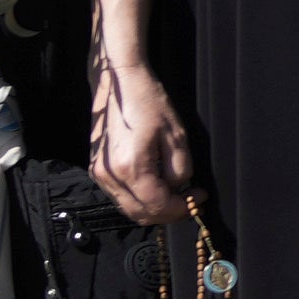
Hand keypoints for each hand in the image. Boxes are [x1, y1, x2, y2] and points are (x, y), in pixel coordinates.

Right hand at [92, 50, 196, 225]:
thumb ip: (180, 170)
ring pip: (129, 208)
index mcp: (130, 168)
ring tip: (177, 194)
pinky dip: (140, 199)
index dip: (183, 207)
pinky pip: (120, 196)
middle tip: (191, 201)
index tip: (201, 198)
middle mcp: (109, 176)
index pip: (158, 206)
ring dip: (154, 208)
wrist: (119, 84)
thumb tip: (179, 189)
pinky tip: (158, 186)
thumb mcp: (177, 136)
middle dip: (169, 213)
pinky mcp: (97, 169)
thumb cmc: (149, 103)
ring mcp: (100, 174)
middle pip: (141, 214)